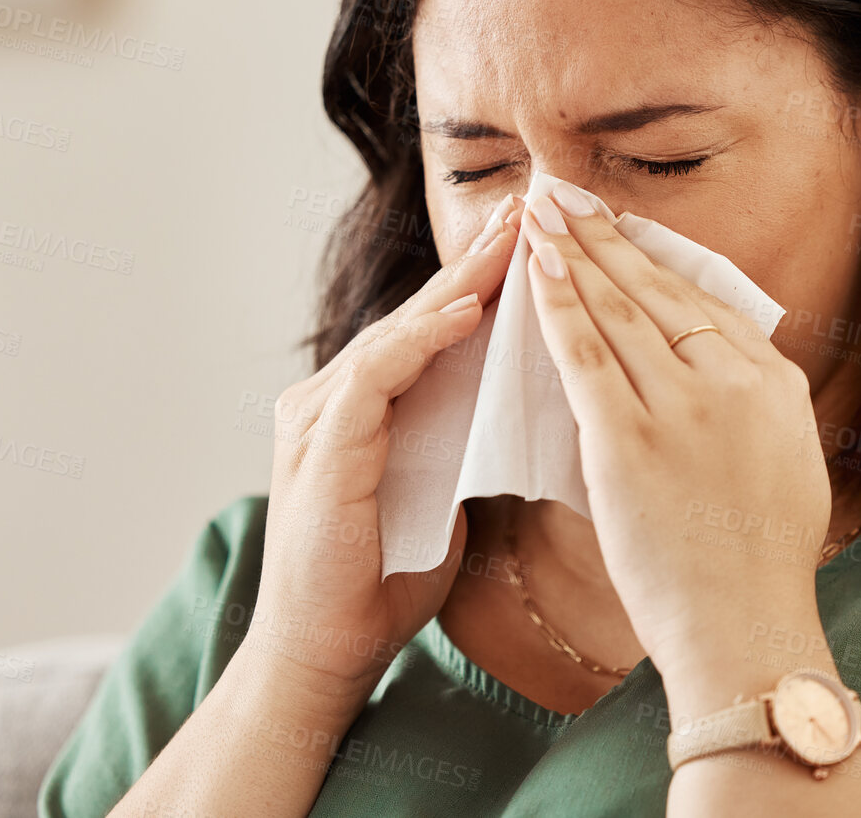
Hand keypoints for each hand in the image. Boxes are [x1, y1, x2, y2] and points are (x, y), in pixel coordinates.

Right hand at [246, 192, 523, 709]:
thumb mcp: (442, 489)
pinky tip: (464, 312)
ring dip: (457, 286)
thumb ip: (464, 436)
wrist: (324, 651)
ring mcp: (320, 416)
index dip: (484, 283)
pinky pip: (376, 377)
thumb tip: (531, 397)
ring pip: (397, 333)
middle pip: (416, 316)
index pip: (430, 330)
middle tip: (532, 209)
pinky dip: (421, 342)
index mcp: (364, 406)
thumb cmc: (384, 579)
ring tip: (511, 242)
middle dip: (476, 263)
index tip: (541, 242)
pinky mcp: (319, 446)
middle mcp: (334, 396)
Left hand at [517, 186, 830, 695]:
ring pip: (617, 310)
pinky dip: (558, 304)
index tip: (617, 227)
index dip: (652, 258)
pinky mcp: (631, 438)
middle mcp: (733, 382)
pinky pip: (585, 353)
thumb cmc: (759, 564)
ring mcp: (682, 407)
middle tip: (566, 192)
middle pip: (657, 290)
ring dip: (573, 253)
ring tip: (542, 212)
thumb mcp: (787, 463)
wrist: (744, 631)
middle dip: (605, 235)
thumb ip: (753, 406)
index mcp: (775, 384)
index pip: (702, 301)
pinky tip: (536, 268)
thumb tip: (724, 364)